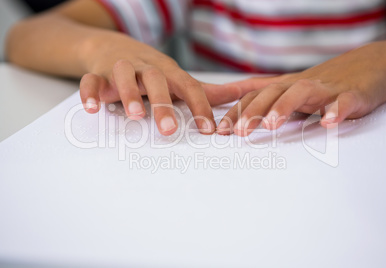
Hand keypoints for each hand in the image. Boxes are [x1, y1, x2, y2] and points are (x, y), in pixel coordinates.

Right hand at [79, 33, 242, 135]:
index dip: (200, 107)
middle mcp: (148, 69)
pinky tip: (92, 108)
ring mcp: (122, 69)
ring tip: (136, 116)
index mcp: (170, 73)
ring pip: (125, 75)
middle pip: (157, 80)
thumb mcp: (180, 79)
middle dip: (164, 104)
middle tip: (170, 130)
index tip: (209, 131)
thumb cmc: (154, 71)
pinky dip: (90, 91)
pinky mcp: (98, 74)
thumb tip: (247, 96)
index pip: (189, 87)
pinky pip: (91, 80)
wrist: (114, 47)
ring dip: (130, 93)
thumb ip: (208, 92)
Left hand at [216, 39, 385, 135]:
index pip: (256, 97)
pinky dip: (336, 109)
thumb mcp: (294, 92)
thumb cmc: (326, 84)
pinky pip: (344, 101)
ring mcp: (327, 88)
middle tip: (238, 132)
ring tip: (270, 125)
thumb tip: (242, 116)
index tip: (221, 131)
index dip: (237, 112)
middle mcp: (301, 85)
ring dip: (284, 107)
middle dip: (253, 112)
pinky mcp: (353, 94)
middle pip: (272, 94)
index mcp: (286, 87)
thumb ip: (272, 102)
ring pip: (302, 93)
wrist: (370, 64)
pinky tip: (327, 121)